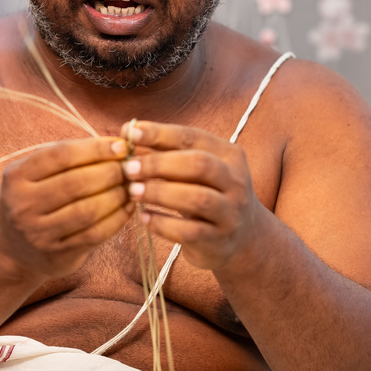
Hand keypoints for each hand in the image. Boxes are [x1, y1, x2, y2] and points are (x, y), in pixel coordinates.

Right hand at [0, 136, 131, 280]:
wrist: (12, 248)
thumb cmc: (34, 199)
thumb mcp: (35, 174)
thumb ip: (68, 157)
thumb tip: (116, 145)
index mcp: (17, 176)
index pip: (62, 155)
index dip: (96, 149)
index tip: (121, 146)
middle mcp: (23, 205)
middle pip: (76, 183)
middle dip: (111, 172)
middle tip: (132, 167)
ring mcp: (39, 233)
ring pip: (88, 210)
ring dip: (117, 196)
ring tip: (132, 186)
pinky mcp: (57, 254)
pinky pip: (94, 234)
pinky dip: (117, 219)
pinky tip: (127, 208)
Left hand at [121, 121, 264, 271]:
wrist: (242, 238)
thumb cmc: (208, 194)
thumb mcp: (195, 171)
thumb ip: (168, 152)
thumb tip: (128, 131)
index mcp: (229, 155)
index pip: (193, 137)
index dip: (160, 133)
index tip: (130, 133)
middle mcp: (235, 181)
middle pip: (199, 164)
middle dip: (159, 164)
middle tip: (129, 168)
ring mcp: (230, 212)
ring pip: (198, 198)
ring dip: (160, 192)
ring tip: (133, 191)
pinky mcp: (219, 239)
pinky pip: (190, 231)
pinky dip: (163, 224)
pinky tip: (144, 217)